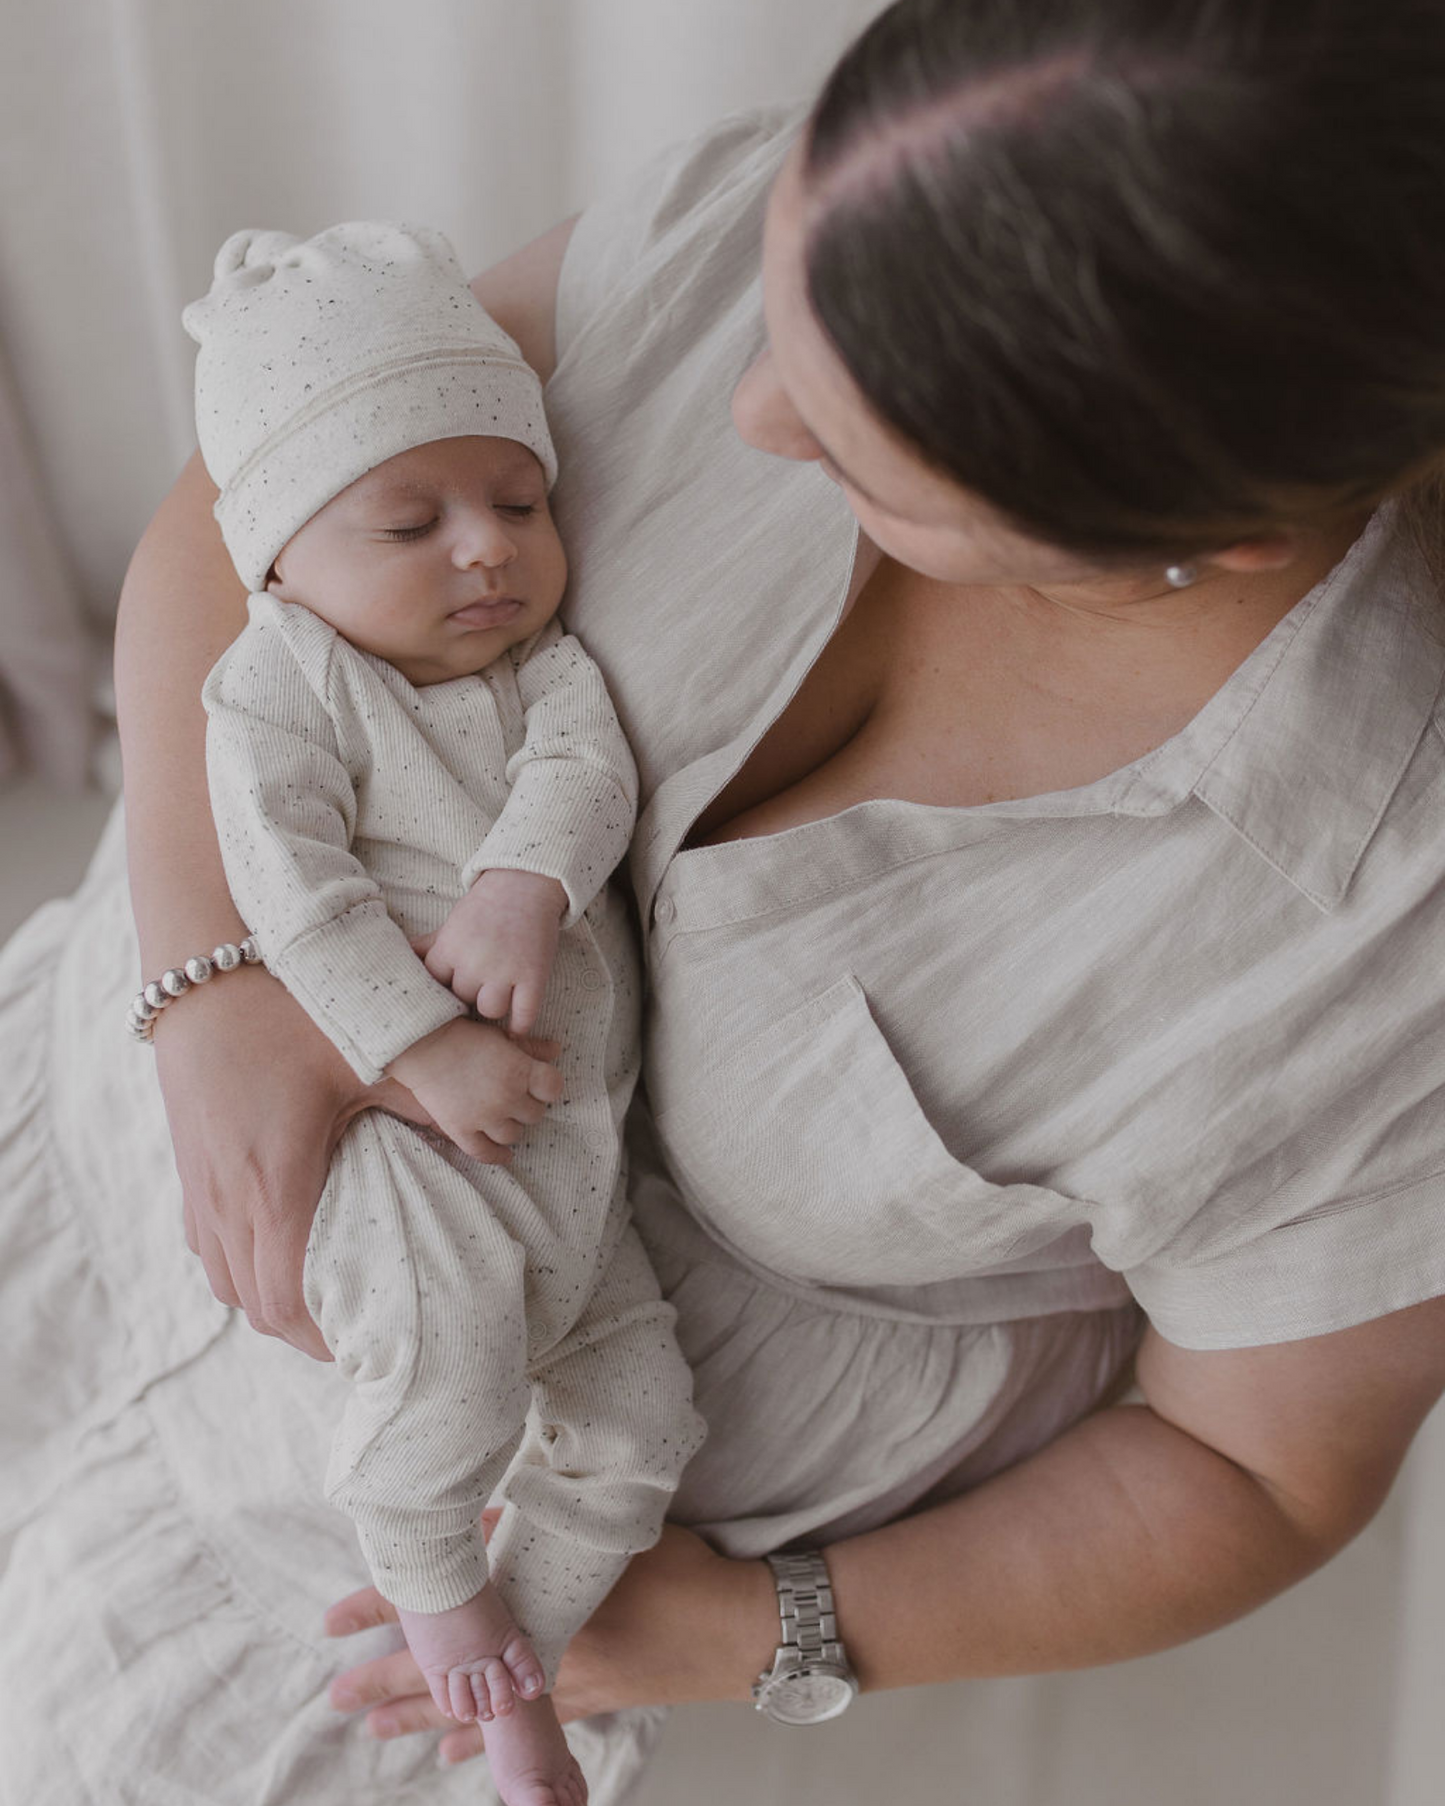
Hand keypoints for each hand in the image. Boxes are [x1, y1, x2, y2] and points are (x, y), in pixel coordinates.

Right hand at [154, 963, 436, 1359]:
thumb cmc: (286, 1006)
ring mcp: (200, 1183)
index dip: (328, 1337)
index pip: (289, 1300)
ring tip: (327, 1297)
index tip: (373, 1343)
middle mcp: (227, 1196)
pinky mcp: (189, 1165)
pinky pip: (208, 1245)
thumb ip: (447, 1089)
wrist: (201, 966)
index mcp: (275, 1182)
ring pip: (226, 1281)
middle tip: (363, 1329)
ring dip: (273, 1300)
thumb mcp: (373, 1049)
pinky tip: (280, 1246)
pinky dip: (243, 1265)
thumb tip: (530, 1099)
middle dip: (309, 1330)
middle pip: (256, 1306)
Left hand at [323, 1524, 774, 1764]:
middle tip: (338, 1694)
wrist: (735, 1629)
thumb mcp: (598, 1529)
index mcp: (530, 1604)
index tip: (334, 1621)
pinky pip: (520, 1728)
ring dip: (419, 1716)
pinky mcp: (586, 1700)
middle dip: (385, 1680)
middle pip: (442, 1671)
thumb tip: (468, 1517)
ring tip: (374, 1727)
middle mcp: (533, 1652)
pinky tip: (448, 1755)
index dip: (382, 1610)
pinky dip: (481, 1742)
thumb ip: (532, 1523)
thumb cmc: (675, 1569)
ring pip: (472, 1706)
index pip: (438, 1607)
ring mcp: (559, 1684)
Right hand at [387, 1017, 564, 1160]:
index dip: (548, 1086)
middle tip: (517, 1098)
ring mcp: (484, 1117)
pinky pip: (486, 1153)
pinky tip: (505, 1155)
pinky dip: (498, 1156)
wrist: (418, 1045)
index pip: (553, 1088)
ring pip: (513, 1135)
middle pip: (535, 1114)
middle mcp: (507, 1097)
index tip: (540, 1084)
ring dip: (512, 1127)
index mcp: (519, 1070)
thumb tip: (556, 1051)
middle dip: (528, 1106)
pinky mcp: (462, 1130)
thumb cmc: (461, 1035)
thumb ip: (531, 1046)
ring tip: (505, 1117)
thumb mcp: (500, 1035)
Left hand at [422, 869, 566, 1034]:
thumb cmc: (486, 906)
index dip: (445, 986)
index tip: (455, 982)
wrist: (526, 883)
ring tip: (500, 996)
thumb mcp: (451, 924)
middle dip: (471, 993)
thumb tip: (400, 957)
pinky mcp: (533, 976)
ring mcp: (505, 971)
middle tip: (482, 982)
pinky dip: (520, 1026)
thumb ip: (428, 946)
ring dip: (494, 1006)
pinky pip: (524, 1016)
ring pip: (490, 1010)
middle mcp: (474, 962)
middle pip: (463, 999)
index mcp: (450, 948)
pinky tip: (516, 1025)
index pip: (435, 986)